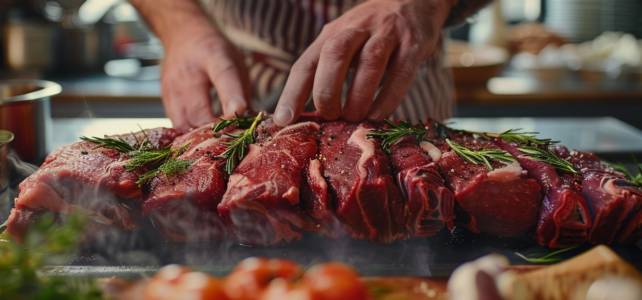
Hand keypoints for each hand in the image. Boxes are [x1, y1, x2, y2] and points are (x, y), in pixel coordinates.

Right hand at [161, 27, 251, 129]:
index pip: (223, 77)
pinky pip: (177, 125)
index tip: (239, 113)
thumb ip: (243, 92)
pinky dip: (190, 133)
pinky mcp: (164, 98)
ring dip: (202, 135)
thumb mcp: (236, 63)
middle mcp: (189, 72)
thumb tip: (251, 124)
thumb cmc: (215, 52)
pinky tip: (202, 131)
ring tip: (217, 135)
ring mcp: (172, 86)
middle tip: (233, 136)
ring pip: (185, 124)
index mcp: (213, 56)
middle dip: (217, 130)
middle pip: (200, 111)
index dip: (232, 98)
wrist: (183, 35)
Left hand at [273, 0, 449, 125]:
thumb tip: (303, 114)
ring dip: (359, 96)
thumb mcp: (342, 43)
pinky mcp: (413, 44)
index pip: (305, 63)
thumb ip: (325, 72)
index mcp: (331, 33)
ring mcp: (386, 34)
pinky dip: (388, 97)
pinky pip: (401, 72)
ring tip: (354, 118)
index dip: (292, 93)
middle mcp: (356, 29)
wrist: (412, 1)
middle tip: (330, 116)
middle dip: (327, 91)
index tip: (283, 120)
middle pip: (335, 55)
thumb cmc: (369, 34)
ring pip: (369, 62)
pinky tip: (378, 114)